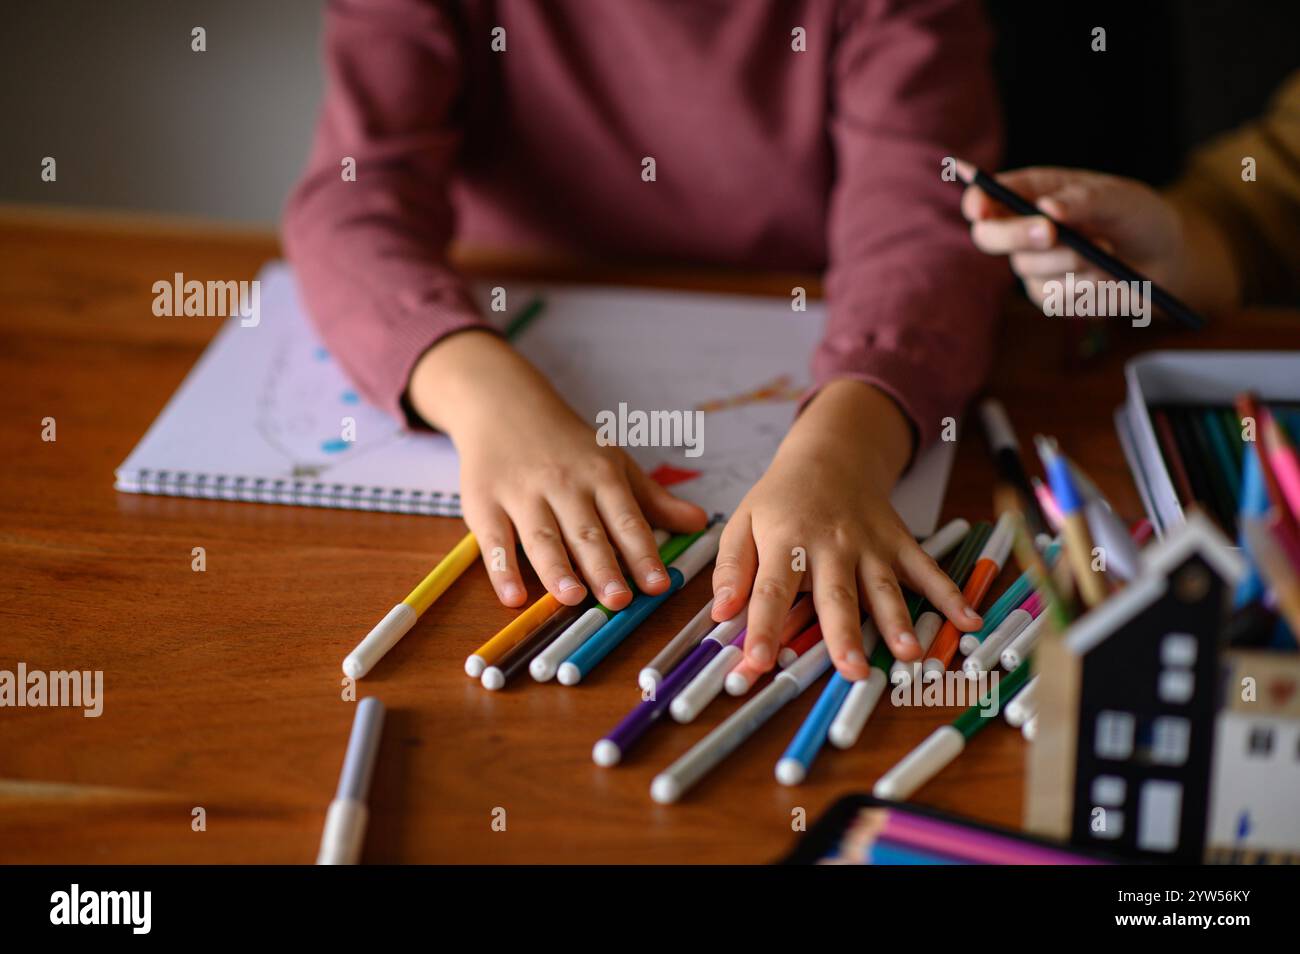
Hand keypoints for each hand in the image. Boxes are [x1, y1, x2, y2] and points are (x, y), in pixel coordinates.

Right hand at [408, 330, 707, 608]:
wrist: (503, 405)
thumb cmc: (566, 444)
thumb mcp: (614, 462)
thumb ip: (653, 500)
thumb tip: (699, 522)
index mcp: (600, 475)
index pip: (626, 519)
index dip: (643, 553)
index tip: (658, 585)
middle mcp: (563, 485)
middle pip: (585, 532)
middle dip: (603, 566)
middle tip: (619, 599)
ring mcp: (522, 495)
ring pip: (542, 537)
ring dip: (557, 569)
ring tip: (573, 597)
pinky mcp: (485, 504)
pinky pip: (494, 541)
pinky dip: (501, 570)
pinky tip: (512, 597)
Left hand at [710, 379, 981, 680]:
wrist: (830, 455)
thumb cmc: (781, 500)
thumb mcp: (743, 523)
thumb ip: (732, 568)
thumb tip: (720, 612)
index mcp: (785, 543)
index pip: (771, 591)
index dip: (762, 628)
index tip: (756, 663)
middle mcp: (829, 546)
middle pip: (835, 595)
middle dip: (844, 634)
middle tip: (851, 669)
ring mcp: (870, 545)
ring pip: (883, 587)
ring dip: (897, 621)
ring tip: (908, 655)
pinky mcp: (898, 543)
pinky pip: (926, 570)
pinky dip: (950, 594)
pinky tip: (968, 620)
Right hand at [961, 166, 1238, 314]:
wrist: (1164, 259)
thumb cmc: (1137, 216)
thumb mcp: (1119, 198)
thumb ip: (1084, 200)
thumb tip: (1048, 209)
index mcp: (1031, 193)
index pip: (985, 196)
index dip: (976, 202)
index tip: (981, 211)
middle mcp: (1023, 228)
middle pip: (988, 236)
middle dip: (1017, 235)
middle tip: (1052, 233)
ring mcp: (1034, 265)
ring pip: (1029, 269)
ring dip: (1072, 263)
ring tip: (1109, 252)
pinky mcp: (1049, 296)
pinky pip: (1055, 297)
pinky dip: (1087, 288)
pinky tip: (1109, 277)